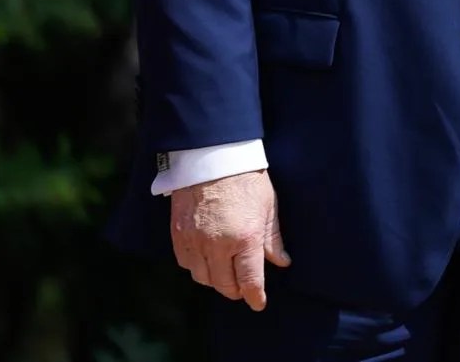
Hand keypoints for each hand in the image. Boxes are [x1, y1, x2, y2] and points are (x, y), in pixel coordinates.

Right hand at [169, 169, 289, 309]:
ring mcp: (195, 242)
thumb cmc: (246, 178)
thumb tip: (281, 262)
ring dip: (216, 281)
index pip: (249, 280)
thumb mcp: (269, 206)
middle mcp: (218, 245)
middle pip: (224, 285)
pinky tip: (208, 261)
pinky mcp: (178, 236)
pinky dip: (197, 268)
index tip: (259, 303)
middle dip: (237, 290)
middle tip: (245, 288)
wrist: (211, 157)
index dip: (255, 297)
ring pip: (203, 278)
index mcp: (245, 238)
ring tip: (227, 274)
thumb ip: (273, 238)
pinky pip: (186, 264)